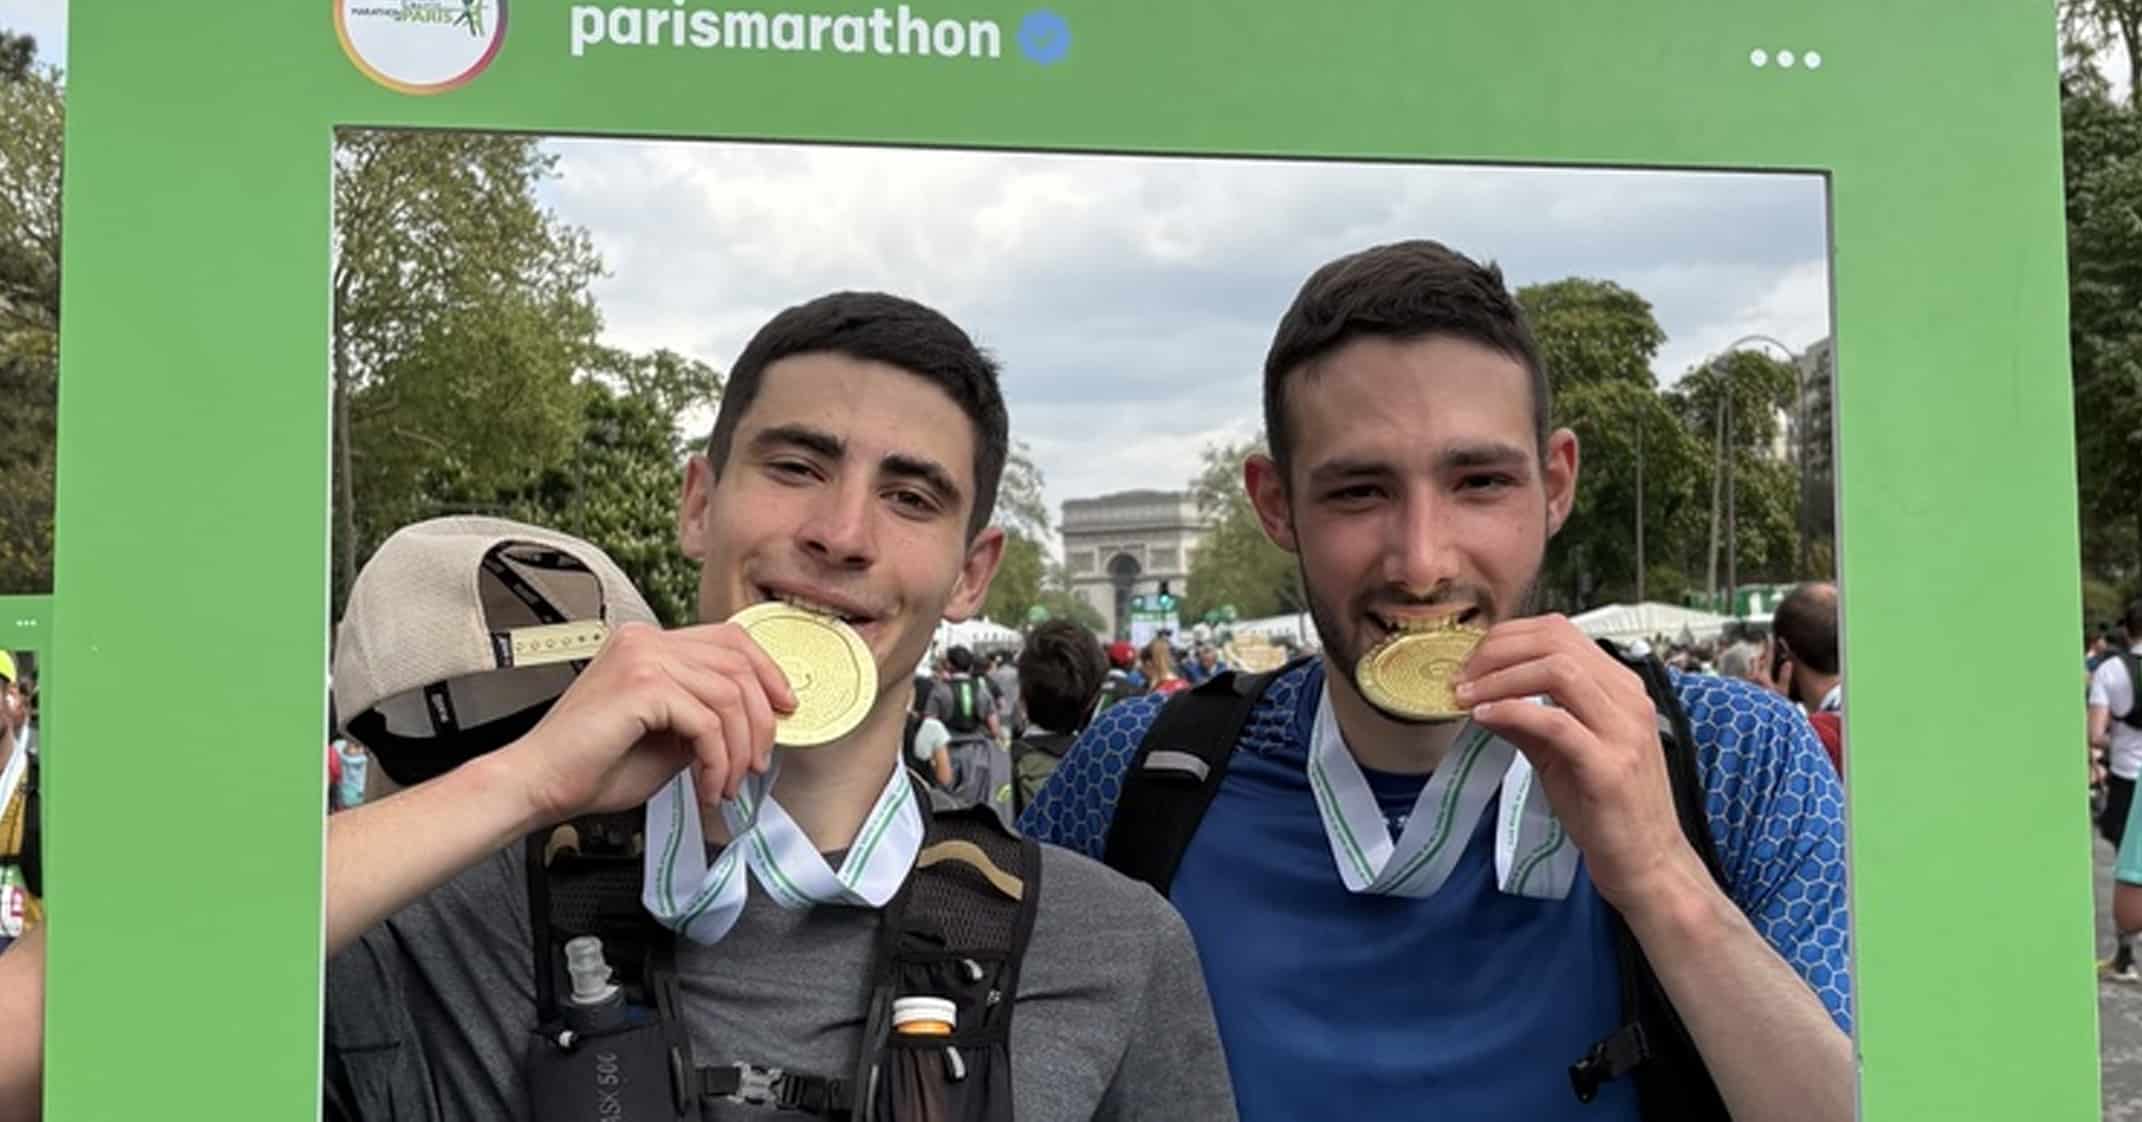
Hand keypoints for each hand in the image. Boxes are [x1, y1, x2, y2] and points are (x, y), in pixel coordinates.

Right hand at [500, 621, 796, 829]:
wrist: (537, 785)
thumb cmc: (591, 767)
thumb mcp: (665, 737)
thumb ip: (703, 720)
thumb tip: (753, 725)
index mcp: (648, 644)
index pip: (729, 640)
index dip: (767, 672)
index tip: (784, 710)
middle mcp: (646, 640)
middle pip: (738, 664)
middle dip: (761, 720)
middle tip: (759, 762)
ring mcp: (643, 657)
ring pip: (730, 695)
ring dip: (740, 748)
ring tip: (728, 783)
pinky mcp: (642, 685)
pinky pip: (708, 722)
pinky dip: (718, 760)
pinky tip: (707, 785)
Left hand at [1452, 615, 1706, 914]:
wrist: (1646, 861)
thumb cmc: (1607, 808)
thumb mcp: (1558, 754)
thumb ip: (1525, 720)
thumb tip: (1480, 696)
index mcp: (1619, 687)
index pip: (1560, 632)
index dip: (1507, 637)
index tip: (1470, 662)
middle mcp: (1628, 698)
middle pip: (1556, 641)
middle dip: (1497, 651)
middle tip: (1461, 677)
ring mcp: (1623, 730)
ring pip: (1558, 671)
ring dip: (1500, 677)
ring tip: (1467, 696)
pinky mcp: (1610, 766)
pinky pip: (1556, 722)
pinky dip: (1513, 711)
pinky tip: (1485, 718)